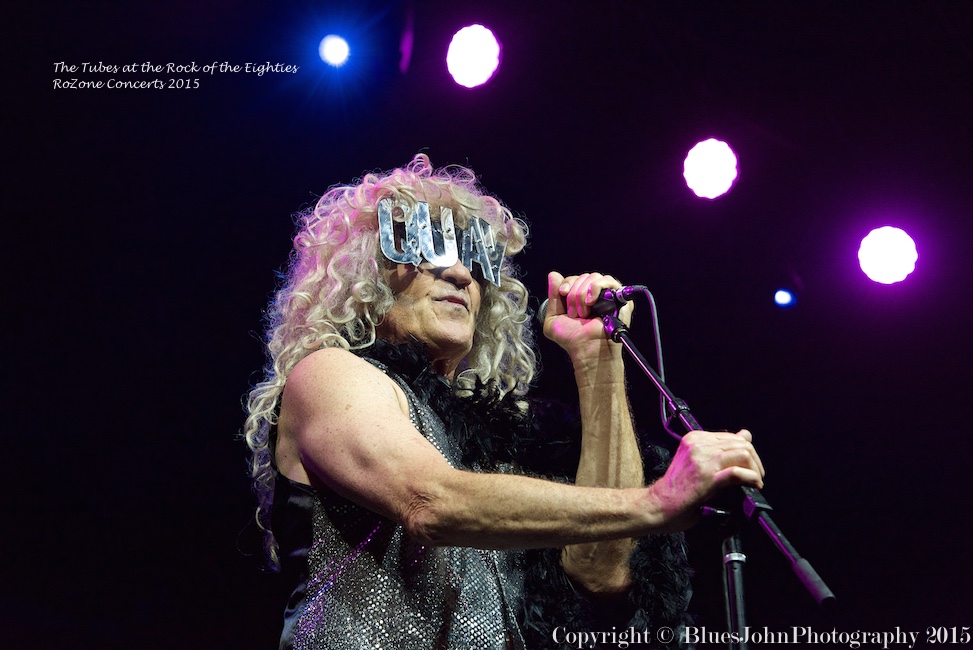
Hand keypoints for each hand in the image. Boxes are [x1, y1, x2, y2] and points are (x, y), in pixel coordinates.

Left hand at [543, 271, 633, 365]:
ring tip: (583, 312)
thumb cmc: (572, 339)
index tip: (563, 293)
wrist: (588, 348)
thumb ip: (553, 297)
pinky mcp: (620, 297)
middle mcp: (594, 295)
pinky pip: (608, 281)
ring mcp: (608, 295)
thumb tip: (553, 274)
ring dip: (583, 294)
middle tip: (574, 313)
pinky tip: (591, 302)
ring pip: (594, 277)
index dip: (567, 283)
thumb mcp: (554, 318)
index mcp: (581, 297)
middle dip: (574, 294)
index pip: (574, 278)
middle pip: (583, 277)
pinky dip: (596, 288)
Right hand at [647, 429, 765, 531]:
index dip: (746, 451)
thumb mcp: (697, 460)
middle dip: (755, 461)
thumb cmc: (676, 487)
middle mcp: (698, 444)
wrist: (658, 504)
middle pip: (741, 444)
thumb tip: (745, 434)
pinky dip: (751, 478)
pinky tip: (753, 485)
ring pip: (743, 454)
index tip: (750, 466)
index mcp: (694, 438)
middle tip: (757, 476)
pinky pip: (738, 472)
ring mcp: (703, 460)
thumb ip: (719, 448)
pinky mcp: (707, 477)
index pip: (732, 437)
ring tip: (756, 481)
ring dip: (755, 470)